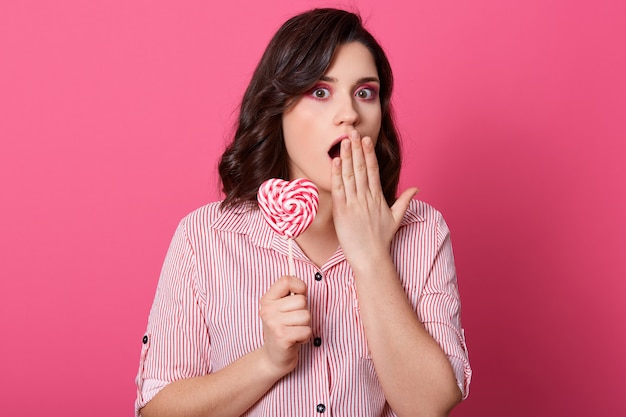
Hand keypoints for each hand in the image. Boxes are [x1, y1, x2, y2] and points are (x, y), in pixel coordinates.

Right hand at [258, 276, 310, 377]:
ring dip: (305, 326)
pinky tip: (295, 340)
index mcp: (267, 300)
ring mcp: (274, 324)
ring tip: (294, 331)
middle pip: (301, 300)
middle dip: (304, 312)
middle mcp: (268, 310)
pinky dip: (305, 337)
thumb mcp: (282, 309)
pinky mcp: (282, 337)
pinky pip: (306, 330)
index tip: (299, 295)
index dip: (299, 286)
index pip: (286, 280)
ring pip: (306, 316)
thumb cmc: (283, 329)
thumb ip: (291, 294)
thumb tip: (303, 284)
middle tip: (293, 322)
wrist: (273, 358)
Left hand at [331, 130, 416, 266]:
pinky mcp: (342, 211)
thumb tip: (416, 188)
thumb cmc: (381, 239)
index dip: (368, 153)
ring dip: (346, 157)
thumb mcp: (396, 218)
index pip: (373, 170)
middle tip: (352, 132)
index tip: (365, 139)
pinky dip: (337, 175)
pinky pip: (339, 189)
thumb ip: (404, 200)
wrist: (371, 257)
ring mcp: (354, 204)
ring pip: (350, 175)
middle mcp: (367, 198)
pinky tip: (335, 162)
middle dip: (356, 149)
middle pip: (361, 168)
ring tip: (343, 141)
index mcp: (378, 197)